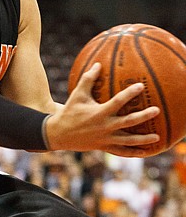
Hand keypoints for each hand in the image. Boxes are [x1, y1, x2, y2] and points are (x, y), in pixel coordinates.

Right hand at [45, 62, 159, 155]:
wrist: (60, 134)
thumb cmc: (69, 111)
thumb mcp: (77, 94)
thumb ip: (88, 79)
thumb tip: (98, 64)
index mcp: (99, 113)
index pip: (118, 101)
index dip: (129, 93)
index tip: (141, 86)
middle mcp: (104, 127)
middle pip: (128, 122)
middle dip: (143, 116)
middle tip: (156, 110)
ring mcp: (105, 139)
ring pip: (128, 141)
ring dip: (143, 140)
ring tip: (157, 137)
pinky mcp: (104, 147)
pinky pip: (121, 152)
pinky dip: (133, 152)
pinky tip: (145, 152)